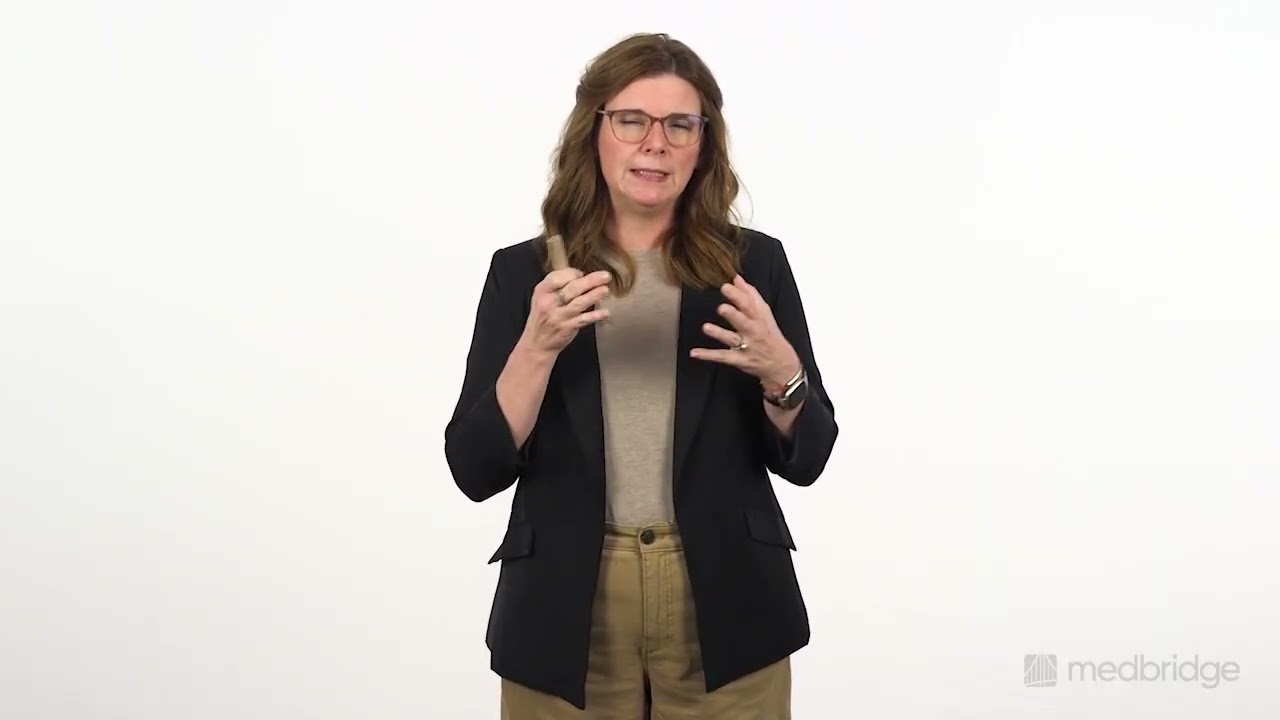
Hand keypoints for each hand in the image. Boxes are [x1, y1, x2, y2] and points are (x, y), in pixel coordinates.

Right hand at [519, 268, 611, 355]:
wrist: (537, 343)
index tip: (582, 274)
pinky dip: (595, 316)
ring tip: (605, 290)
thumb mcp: (542, 297)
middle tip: (605, 276)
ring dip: (594, 296)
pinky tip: (605, 313)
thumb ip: (558, 286)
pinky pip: (583, 320)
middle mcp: (549, 303)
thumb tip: (581, 276)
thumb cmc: (543, 317)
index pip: (557, 277)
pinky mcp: (567, 328)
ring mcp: (558, 316)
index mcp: (542, 291)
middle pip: (572, 288)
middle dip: (590, 281)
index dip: (572, 273)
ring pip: (579, 303)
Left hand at [690, 274, 800, 391]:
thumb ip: (750, 295)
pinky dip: (708, 355)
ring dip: (719, 334)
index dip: (738, 296)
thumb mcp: (765, 314)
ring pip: (732, 339)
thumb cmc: (770, 336)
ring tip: (706, 328)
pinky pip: (722, 357)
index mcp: (759, 319)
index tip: (726, 287)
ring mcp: (746, 347)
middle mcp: (753, 332)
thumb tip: (737, 279)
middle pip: (743, 322)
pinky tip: (694, 352)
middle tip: (722, 308)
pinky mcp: (738, 360)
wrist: (781, 364)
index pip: (750, 305)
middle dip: (733, 315)